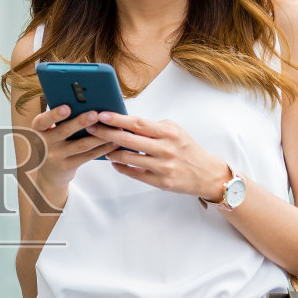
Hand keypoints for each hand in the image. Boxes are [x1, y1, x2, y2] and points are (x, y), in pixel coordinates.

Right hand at [25, 103, 118, 205]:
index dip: (54, 115)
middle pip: (64, 131)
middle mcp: (44, 144)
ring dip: (98, 136)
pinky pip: (88, 155)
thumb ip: (60, 120)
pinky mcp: (68, 166)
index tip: (67, 107)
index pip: (43, 121)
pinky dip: (102, 148)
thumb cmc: (52, 143)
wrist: (49, 174)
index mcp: (38, 130)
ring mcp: (56, 157)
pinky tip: (113, 142)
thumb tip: (85, 103)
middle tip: (95, 114)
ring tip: (112, 128)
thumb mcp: (49, 132)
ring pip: (81, 144)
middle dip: (81, 122)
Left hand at [87, 112, 230, 199]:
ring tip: (104, 148)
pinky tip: (115, 161)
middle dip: (107, 134)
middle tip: (91, 129)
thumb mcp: (175, 131)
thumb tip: (127, 122)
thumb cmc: (186, 148)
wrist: (206, 173)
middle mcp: (165, 149)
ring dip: (112, 152)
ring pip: (128, 158)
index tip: (102, 115)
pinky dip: (121, 167)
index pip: (138, 123)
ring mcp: (162, 166)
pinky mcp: (160, 182)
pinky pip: (134, 174)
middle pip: (129, 140)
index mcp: (168, 133)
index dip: (118, 119)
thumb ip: (153, 126)